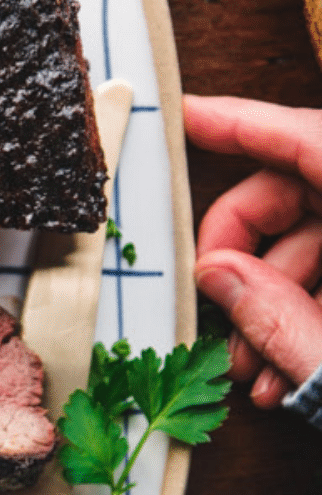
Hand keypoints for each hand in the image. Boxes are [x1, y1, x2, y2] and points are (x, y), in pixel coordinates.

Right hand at [184, 94, 321, 407]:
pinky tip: (282, 376)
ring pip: (319, 243)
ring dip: (271, 304)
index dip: (242, 123)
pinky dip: (308, 318)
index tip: (186, 118)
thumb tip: (217, 275)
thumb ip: (281, 319)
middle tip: (209, 306)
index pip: (308, 139)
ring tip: (245, 370)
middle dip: (243, 255)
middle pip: (300, 194)